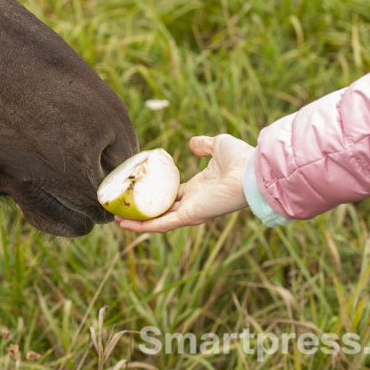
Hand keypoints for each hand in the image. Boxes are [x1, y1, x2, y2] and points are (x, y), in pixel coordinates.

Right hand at [114, 134, 253, 232]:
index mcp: (200, 188)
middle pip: (163, 210)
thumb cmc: (240, 158)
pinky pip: (163, 224)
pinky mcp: (191, 216)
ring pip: (159, 220)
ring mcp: (192, 211)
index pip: (174, 195)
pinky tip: (125, 225)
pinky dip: (144, 226)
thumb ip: (204, 145)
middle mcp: (194, 202)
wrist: (252, 171)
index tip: (140, 188)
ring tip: (117, 217)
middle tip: (122, 206)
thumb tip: (191, 143)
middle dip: (143, 210)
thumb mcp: (217, 144)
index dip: (157, 193)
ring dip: (138, 222)